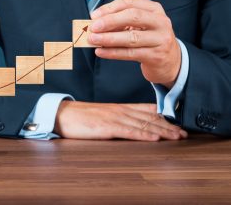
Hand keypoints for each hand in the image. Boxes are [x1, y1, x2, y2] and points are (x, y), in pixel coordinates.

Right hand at [54, 100, 187, 140]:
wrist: (63, 114)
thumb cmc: (81, 117)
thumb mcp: (103, 115)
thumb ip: (118, 117)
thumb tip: (132, 124)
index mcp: (119, 108)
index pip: (146, 110)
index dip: (164, 117)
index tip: (177, 123)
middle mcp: (120, 110)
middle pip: (149, 118)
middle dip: (168, 126)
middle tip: (183, 133)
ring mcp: (115, 118)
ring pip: (143, 124)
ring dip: (162, 131)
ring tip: (176, 137)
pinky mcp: (107, 127)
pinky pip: (129, 131)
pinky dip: (143, 135)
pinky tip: (154, 138)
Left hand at [89, 0, 180, 88]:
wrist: (170, 62)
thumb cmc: (149, 40)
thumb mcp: (140, 26)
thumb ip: (120, 22)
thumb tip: (95, 22)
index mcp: (154, 9)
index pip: (129, 2)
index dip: (109, 8)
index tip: (94, 16)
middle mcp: (160, 22)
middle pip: (133, 16)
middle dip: (109, 21)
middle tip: (93, 27)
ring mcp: (160, 39)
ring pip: (131, 37)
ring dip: (109, 38)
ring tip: (93, 40)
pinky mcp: (156, 56)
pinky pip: (130, 54)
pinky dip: (113, 53)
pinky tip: (100, 52)